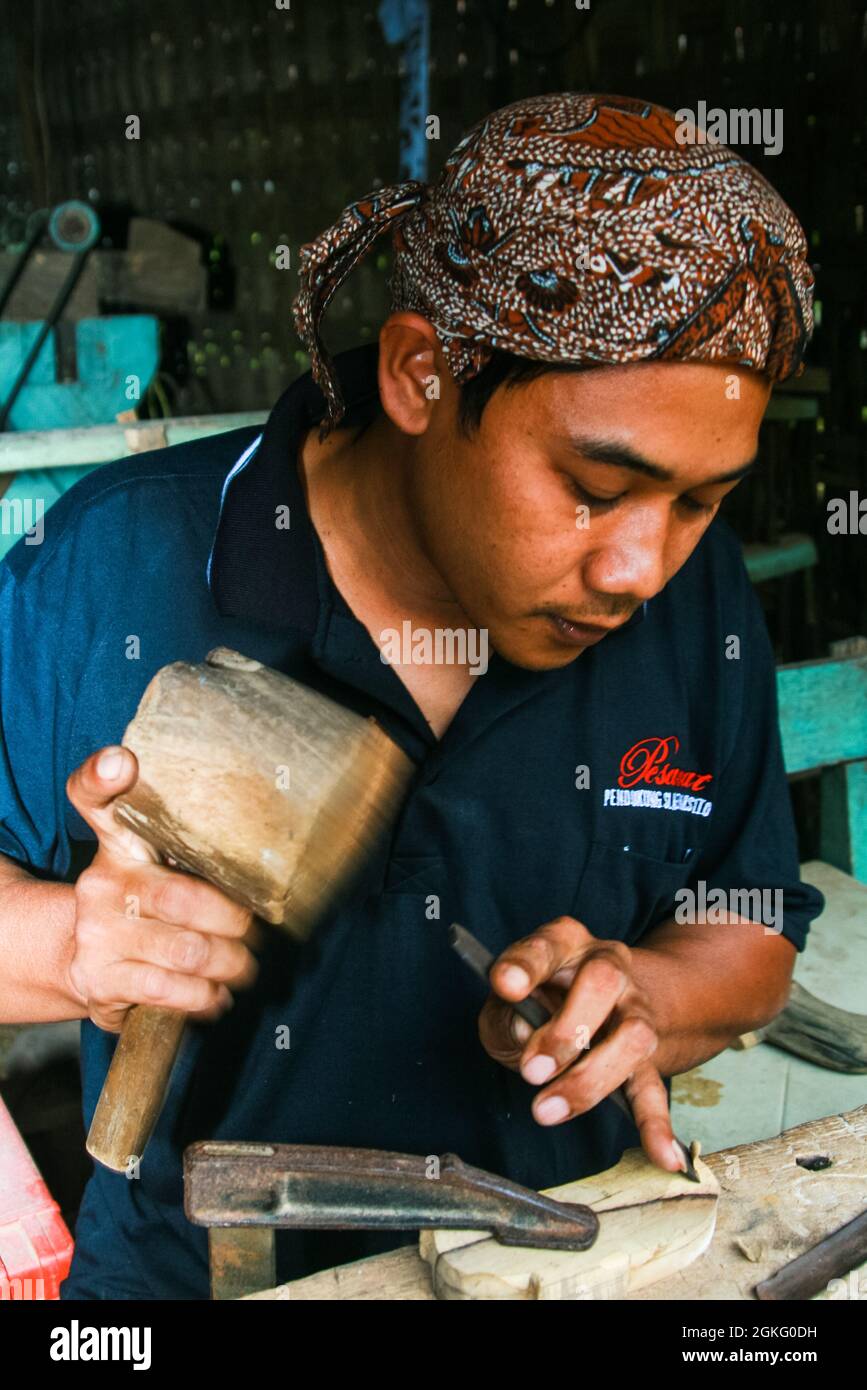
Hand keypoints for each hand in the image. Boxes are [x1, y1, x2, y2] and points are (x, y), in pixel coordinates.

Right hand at [65, 745, 258, 1032]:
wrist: (77, 958)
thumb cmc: (139, 904)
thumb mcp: (151, 862)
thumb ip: (193, 844)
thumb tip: (271, 846)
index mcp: (119, 844)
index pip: (95, 798)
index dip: (105, 776)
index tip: (123, 763)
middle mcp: (103, 883)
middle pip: (182, 896)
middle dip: (234, 921)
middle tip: (256, 932)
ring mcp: (99, 931)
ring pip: (187, 949)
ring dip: (230, 963)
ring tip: (244, 967)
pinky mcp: (101, 977)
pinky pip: (168, 989)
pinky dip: (205, 996)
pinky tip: (217, 995)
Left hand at [478, 915, 685, 1174]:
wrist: (602, 1000)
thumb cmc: (537, 999)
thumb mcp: (507, 1001)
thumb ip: (504, 1016)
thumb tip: (522, 1036)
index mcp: (565, 943)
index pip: (546, 946)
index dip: (526, 965)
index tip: (505, 985)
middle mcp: (607, 967)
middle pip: (603, 981)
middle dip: (567, 1029)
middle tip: (531, 1069)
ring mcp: (633, 1010)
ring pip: (633, 1035)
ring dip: (590, 1078)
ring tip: (546, 1111)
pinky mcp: (646, 1056)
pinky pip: (654, 1088)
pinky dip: (656, 1124)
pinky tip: (665, 1157)